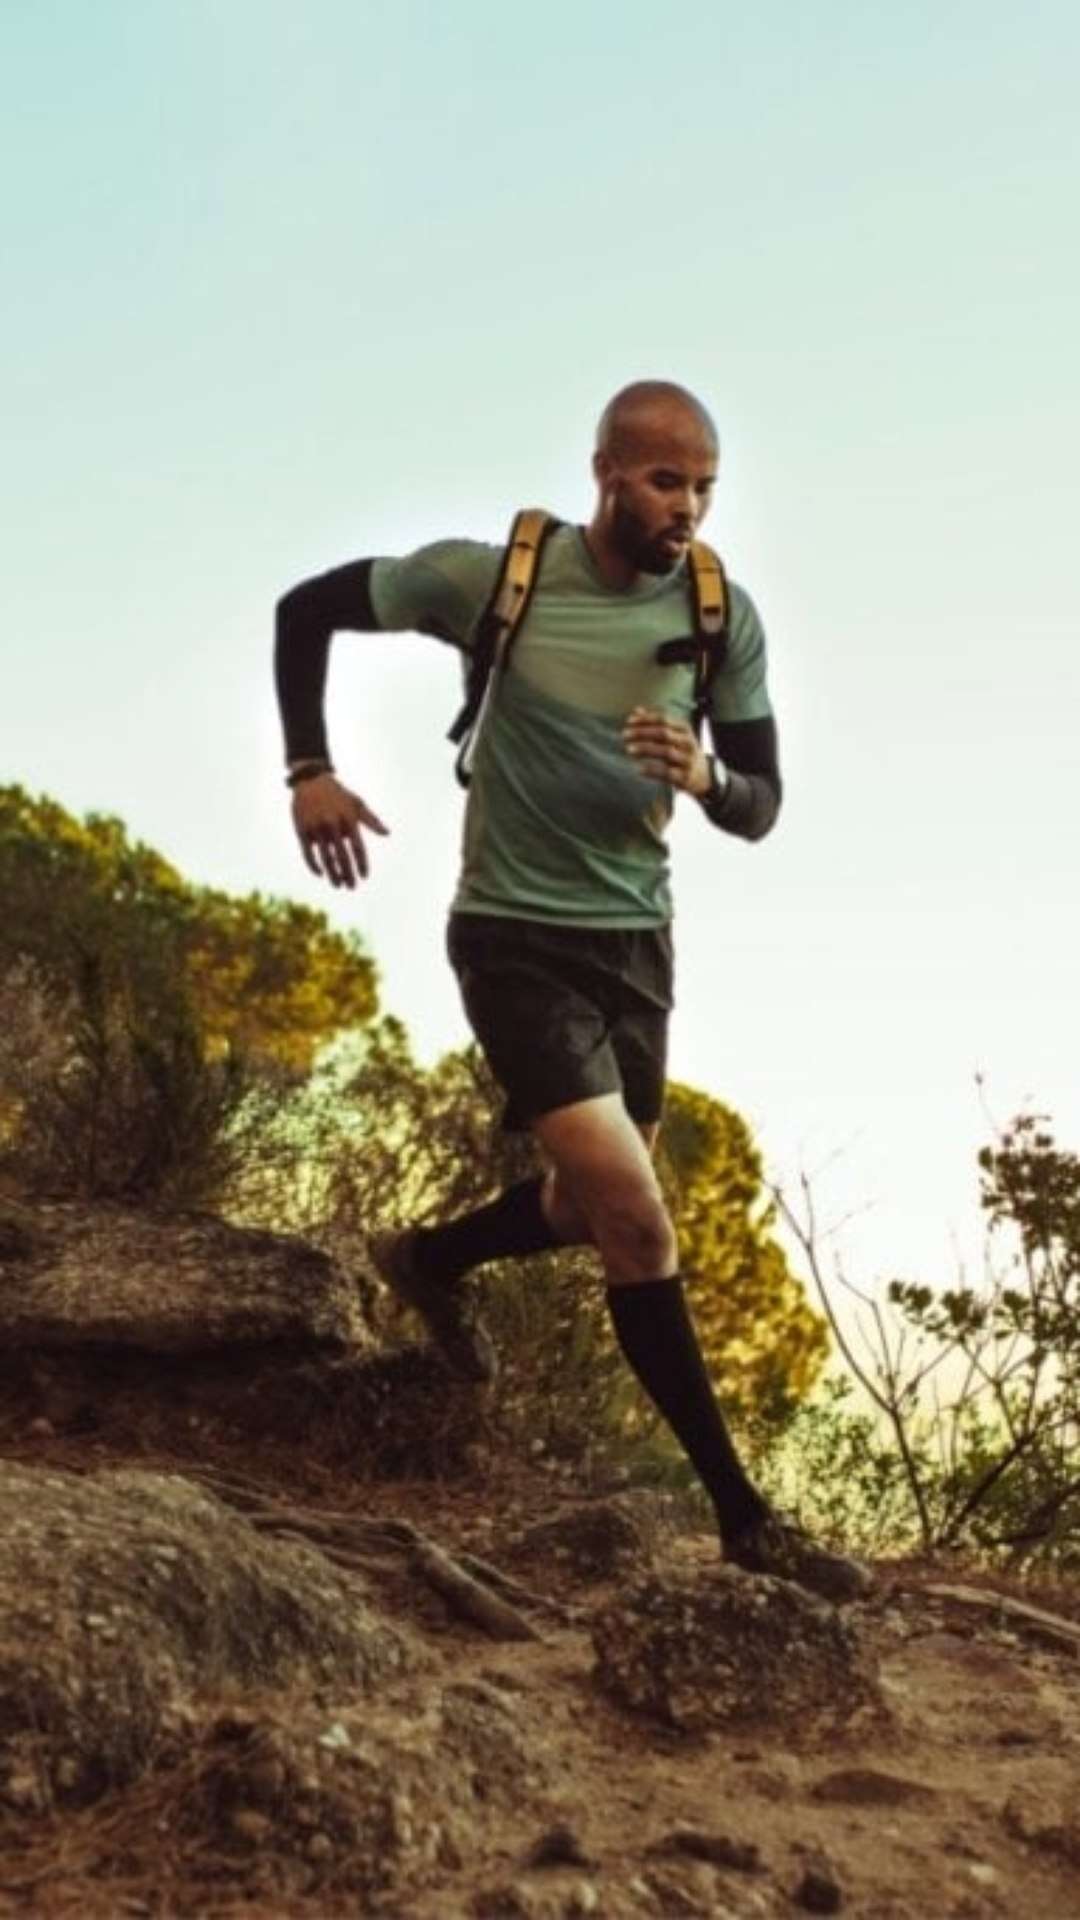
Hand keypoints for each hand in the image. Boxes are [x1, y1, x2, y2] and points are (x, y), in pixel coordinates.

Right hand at [291, 773, 388, 888]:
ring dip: (333, 874)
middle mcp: (332, 825)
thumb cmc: (338, 793)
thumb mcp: (357, 803)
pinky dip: (314, 866)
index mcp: (348, 820)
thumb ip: (372, 820)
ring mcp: (316, 828)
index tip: (364, 877)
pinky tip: (321, 874)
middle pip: (342, 857)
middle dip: (348, 874)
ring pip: (326, 858)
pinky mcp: (302, 830)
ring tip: (338, 885)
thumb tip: (387, 833)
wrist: (311, 780)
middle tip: (352, 887)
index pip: (358, 848)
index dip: (361, 864)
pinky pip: (308, 854)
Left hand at [622, 708, 709, 795]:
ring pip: (666, 752)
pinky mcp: (685, 777)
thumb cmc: (682, 751)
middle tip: (625, 735)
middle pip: (664, 734)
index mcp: (684, 729)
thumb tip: (636, 710)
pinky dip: (653, 770)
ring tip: (629, 750)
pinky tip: (640, 769)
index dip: (645, 719)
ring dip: (646, 749)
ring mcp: (687, 760)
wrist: (703, 776)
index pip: (664, 719)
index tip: (628, 722)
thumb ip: (656, 723)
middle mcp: (688, 743)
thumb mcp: (674, 735)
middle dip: (643, 733)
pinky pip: (668, 773)